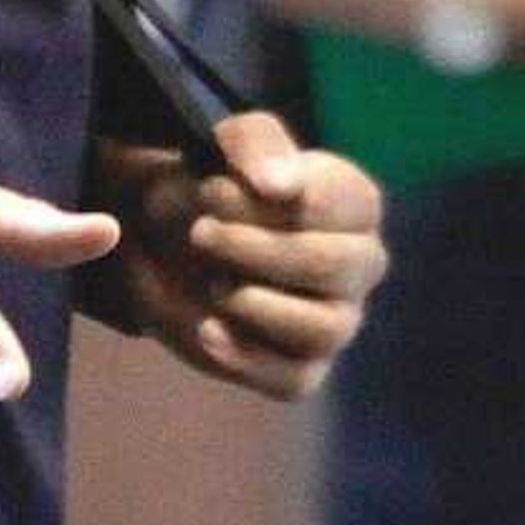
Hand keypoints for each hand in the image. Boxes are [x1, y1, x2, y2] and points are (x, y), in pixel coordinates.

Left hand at [93, 108, 384, 399]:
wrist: (164, 244)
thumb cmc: (211, 188)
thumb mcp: (222, 146)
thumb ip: (254, 146)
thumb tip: (280, 187)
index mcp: (355, 203)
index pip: (331, 206)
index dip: (261, 201)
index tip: (211, 190)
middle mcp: (360, 264)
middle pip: (332, 267)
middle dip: (255, 250)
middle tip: (201, 233)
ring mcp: (337, 319)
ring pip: (323, 328)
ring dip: (253, 302)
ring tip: (212, 281)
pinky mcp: (302, 367)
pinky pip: (294, 378)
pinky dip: (246, 356)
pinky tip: (207, 329)